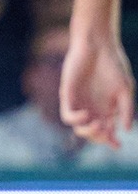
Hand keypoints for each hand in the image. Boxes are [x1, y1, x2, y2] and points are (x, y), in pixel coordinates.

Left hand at [62, 32, 134, 146]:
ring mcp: (79, 103)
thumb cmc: (113, 66)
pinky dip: (76, 120)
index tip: (117, 146)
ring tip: (98, 125)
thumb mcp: (125, 90)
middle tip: (107, 132)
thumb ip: (126, 110)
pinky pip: (67, 115)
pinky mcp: (67, 95)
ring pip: (78, 128)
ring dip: (88, 132)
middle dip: (100, 138)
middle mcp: (92, 108)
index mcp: (107, 109)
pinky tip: (86, 114)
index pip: (107, 132)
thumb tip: (125, 130)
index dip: (111, 141)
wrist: (97, 46)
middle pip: (92, 133)